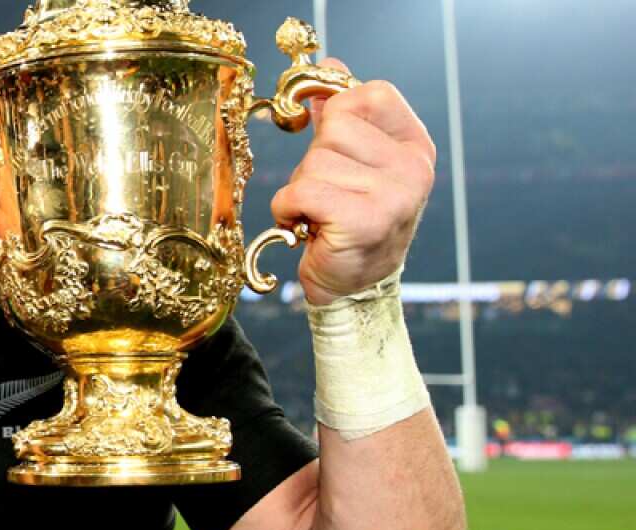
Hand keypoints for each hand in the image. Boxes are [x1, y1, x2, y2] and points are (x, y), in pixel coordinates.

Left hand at [271, 59, 436, 306]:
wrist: (352, 287)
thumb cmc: (349, 221)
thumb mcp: (353, 162)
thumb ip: (344, 115)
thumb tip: (331, 66)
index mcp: (415, 145)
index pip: (370, 95)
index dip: (338, 115)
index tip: (335, 149)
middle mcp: (413, 167)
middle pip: (334, 128)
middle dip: (314, 163)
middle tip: (327, 195)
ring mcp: (395, 195)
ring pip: (313, 163)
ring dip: (301, 191)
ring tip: (321, 214)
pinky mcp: (365, 221)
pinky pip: (302, 192)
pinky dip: (290, 210)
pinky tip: (308, 228)